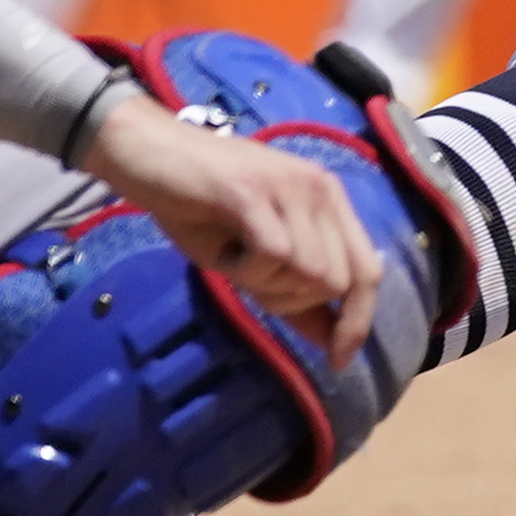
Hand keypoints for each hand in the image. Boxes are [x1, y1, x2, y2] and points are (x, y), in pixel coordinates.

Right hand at [80, 88, 379, 366]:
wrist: (147, 153)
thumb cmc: (199, 206)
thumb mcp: (254, 257)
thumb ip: (296, 291)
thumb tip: (334, 342)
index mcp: (329, 202)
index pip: (368, 271)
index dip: (358, 321)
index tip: (339, 361)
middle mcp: (321, 190)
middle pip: (337, 280)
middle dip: (291, 300)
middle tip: (249, 277)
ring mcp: (290, 187)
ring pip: (308, 271)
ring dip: (265, 283)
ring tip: (235, 257)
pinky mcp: (254, 191)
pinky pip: (273, 254)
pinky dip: (246, 268)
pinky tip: (225, 250)